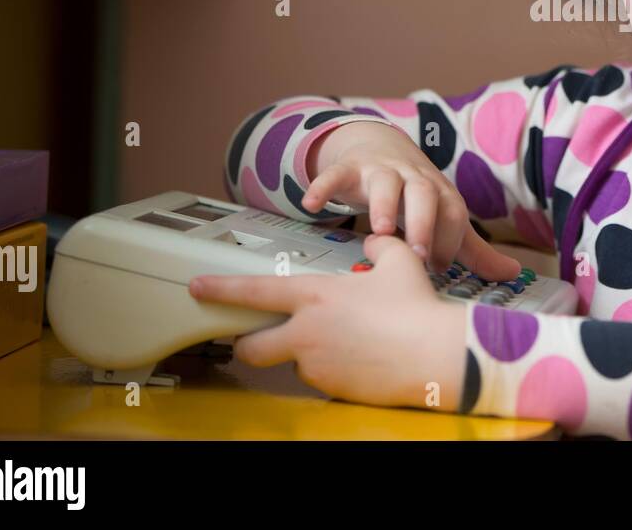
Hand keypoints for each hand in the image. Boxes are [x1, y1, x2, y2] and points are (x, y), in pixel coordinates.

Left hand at [189, 234, 468, 409]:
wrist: (433, 353)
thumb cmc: (415, 305)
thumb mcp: (398, 261)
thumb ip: (379, 247)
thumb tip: (373, 242)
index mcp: (314, 295)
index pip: (255, 291)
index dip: (221, 289)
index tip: (198, 288)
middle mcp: (306, 332)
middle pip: (252, 347)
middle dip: (248, 344)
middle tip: (258, 338)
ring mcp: (316, 365)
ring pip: (292, 363)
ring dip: (304, 354)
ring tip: (342, 342)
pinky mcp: (333, 390)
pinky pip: (321, 379)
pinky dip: (332, 370)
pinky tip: (360, 360)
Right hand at [304, 122, 521, 281]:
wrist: (381, 149)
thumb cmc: (418, 195)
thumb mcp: (444, 218)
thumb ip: (473, 249)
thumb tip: (512, 272)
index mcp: (441, 193)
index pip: (453, 212)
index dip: (449, 239)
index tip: (438, 269)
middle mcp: (413, 177)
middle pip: (423, 193)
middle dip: (423, 222)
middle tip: (418, 254)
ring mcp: (380, 170)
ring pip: (385, 182)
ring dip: (383, 205)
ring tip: (379, 232)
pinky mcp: (348, 167)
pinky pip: (335, 173)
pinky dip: (323, 187)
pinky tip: (310, 206)